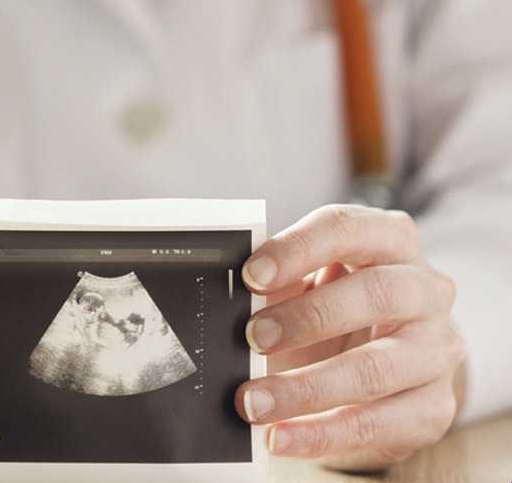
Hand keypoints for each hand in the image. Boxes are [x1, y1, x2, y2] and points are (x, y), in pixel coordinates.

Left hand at [235, 204, 465, 471]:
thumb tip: (229, 296)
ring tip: (254, 401)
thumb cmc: (335, 307)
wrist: (384, 362)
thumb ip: (276, 282)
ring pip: (375, 367)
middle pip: (375, 294)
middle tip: (254, 337)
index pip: (346, 229)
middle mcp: (425, 289)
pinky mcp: (433, 405)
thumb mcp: (307, 283)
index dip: (297, 250)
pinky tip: (282, 436)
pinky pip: (378, 424)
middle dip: (308, 317)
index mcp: (388, 240)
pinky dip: (322, 434)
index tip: (251, 276)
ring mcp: (436, 348)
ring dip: (306, 388)